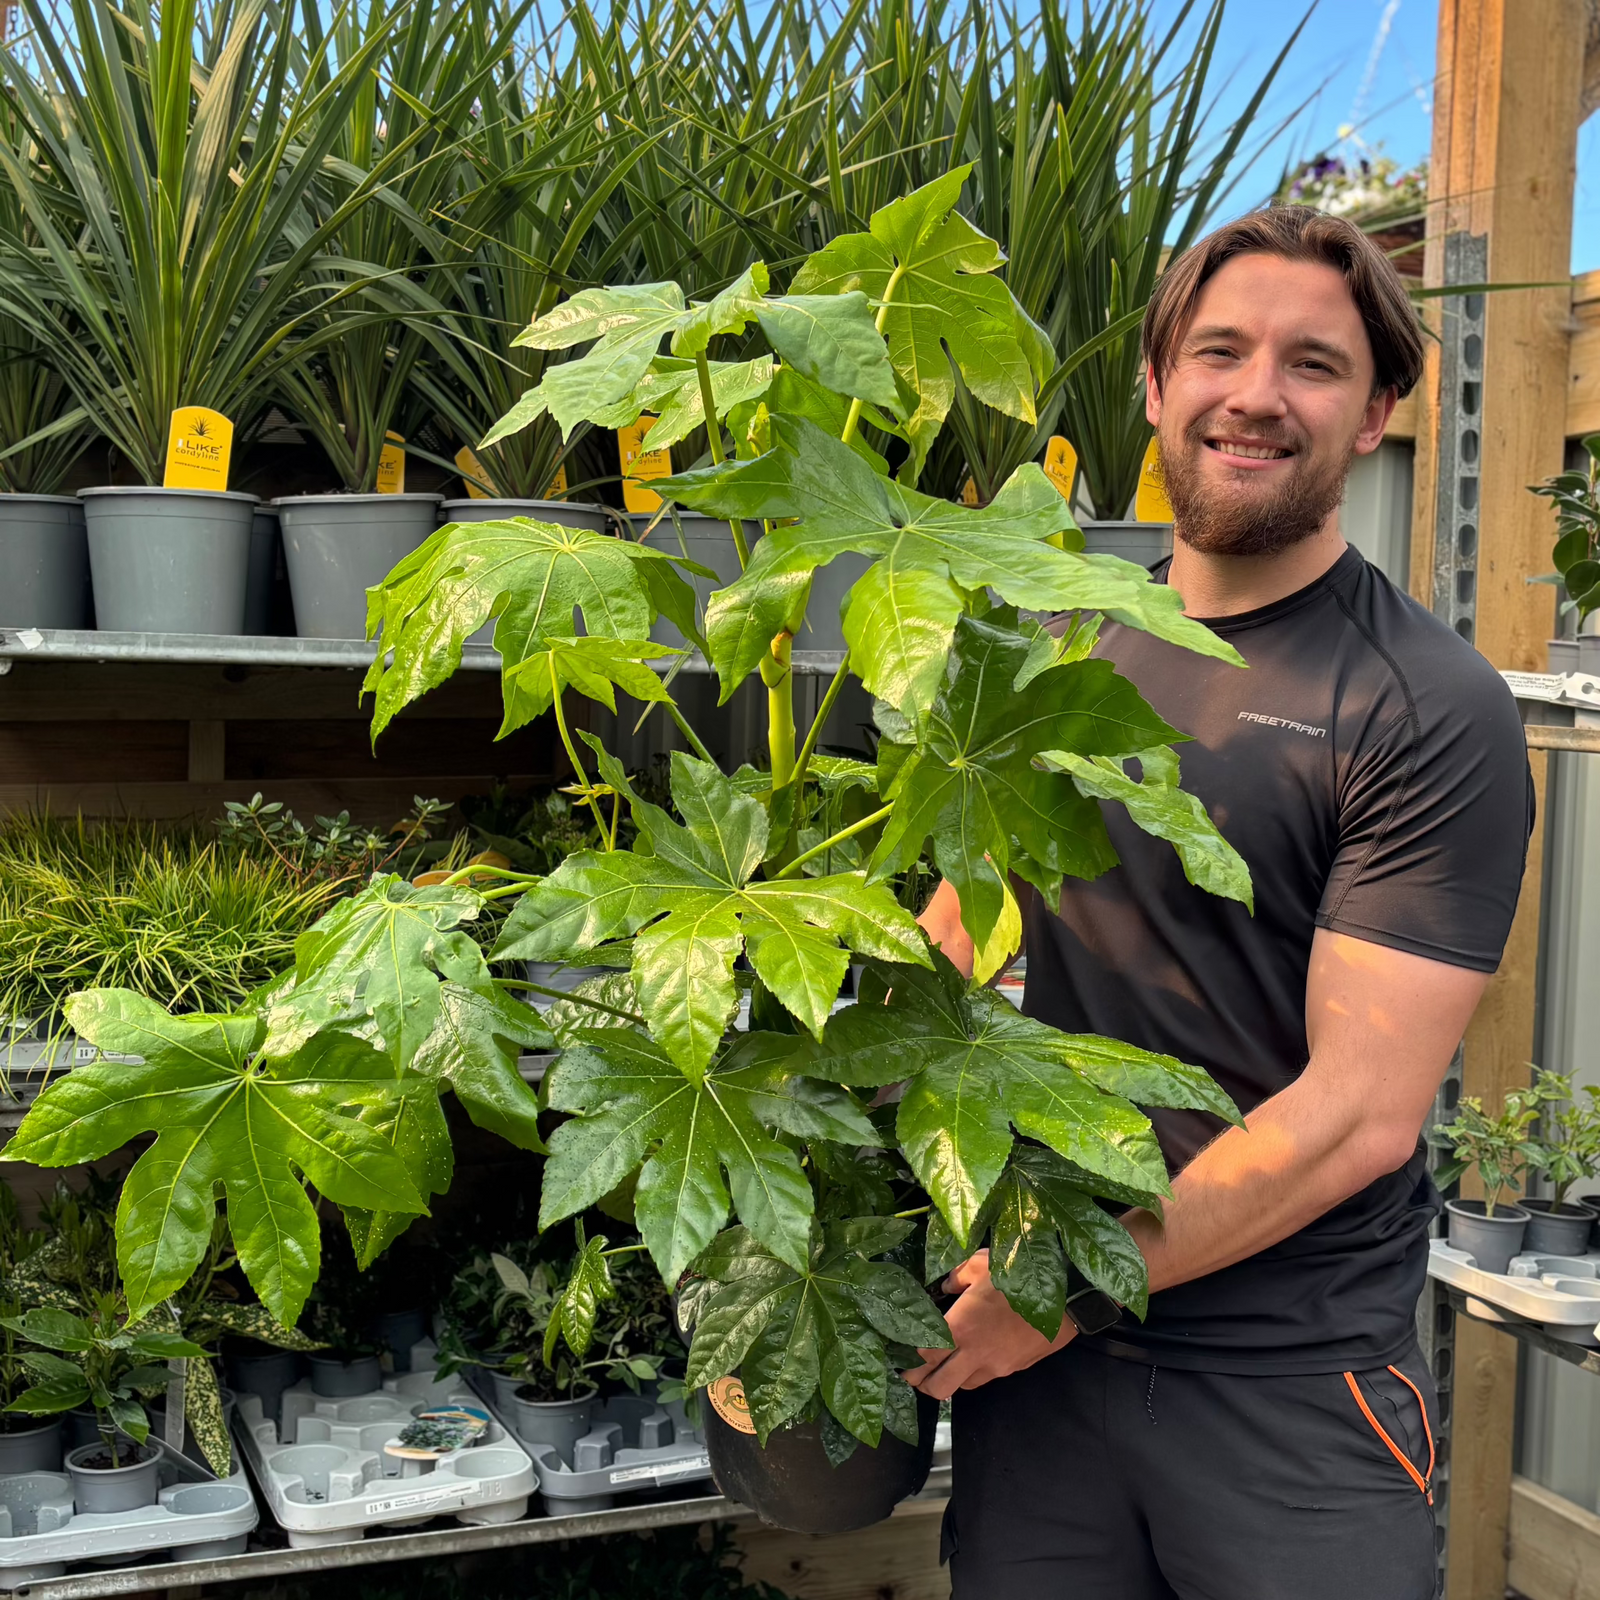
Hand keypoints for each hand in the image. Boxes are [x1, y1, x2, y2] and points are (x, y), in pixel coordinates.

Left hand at [902, 1249, 1075, 1399]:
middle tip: (911, 1368)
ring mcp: (995, 1366)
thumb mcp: (982, 1264)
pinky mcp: (1012, 1370)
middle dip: (920, 1381)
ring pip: (960, 1387)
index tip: (897, 1353)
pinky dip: (970, 1373)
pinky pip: (982, 1379)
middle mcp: (975, 1353)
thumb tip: (943, 1287)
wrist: (1067, 1298)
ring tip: (941, 1360)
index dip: (906, 1359)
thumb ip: (956, 1277)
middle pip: (936, 1387)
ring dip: (947, 1378)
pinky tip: (971, 1354)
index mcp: (961, 1327)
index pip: (922, 1356)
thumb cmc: (1021, 1275)